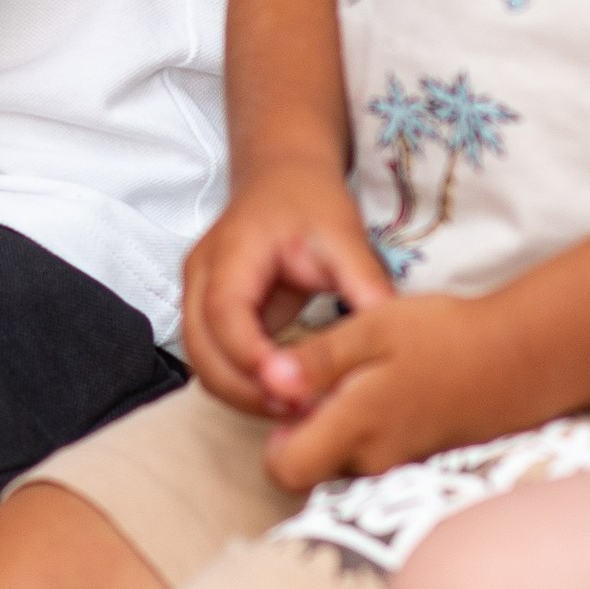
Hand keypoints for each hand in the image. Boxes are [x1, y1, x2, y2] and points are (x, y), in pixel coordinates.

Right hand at [184, 157, 390, 415]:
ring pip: (201, 363)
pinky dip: (242, 384)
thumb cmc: (310, 202)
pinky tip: (286, 393)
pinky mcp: (206, 313)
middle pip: (201, 350)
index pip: (225, 316)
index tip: (295, 389)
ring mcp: (196, 296)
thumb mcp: (344, 235)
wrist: (282, 176)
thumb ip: (365, 283)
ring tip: (298, 409)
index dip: (253, 359)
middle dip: (246, 390)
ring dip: (242, 393)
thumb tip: (393, 333)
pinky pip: (212, 360)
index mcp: (230, 252)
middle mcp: (200, 276)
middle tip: (302, 411)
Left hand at [256, 291, 528, 489]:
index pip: (285, 471)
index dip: (276, 440)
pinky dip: (375, 435)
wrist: (521, 358)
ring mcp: (402, 470)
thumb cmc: (445, 336)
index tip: (293, 401)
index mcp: (356, 426)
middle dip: (309, 435)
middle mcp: (376, 462)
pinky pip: (378, 461)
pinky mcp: (422, 467)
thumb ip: (317, 361)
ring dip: (343, 432)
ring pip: (345, 465)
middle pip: (313, 470)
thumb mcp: (372, 328)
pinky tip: (396, 394)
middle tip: (333, 384)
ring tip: (370, 383)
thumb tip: (266, 383)